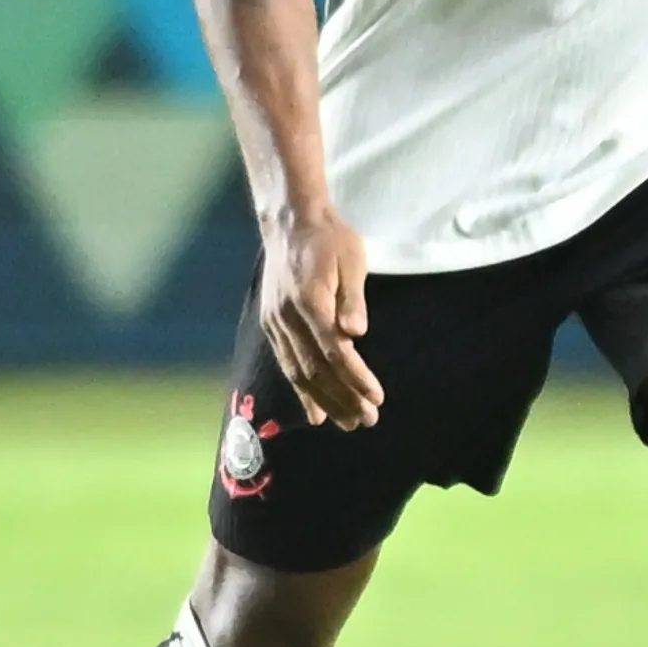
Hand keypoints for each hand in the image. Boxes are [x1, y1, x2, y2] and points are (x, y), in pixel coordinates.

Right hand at [260, 206, 381, 429]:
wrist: (291, 223)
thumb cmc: (330, 239)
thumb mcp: (351, 259)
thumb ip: (353, 298)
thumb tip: (356, 333)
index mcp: (310, 302)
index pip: (336, 351)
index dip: (356, 378)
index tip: (376, 398)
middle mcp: (288, 318)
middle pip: (317, 369)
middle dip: (343, 399)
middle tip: (367, 421)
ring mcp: (276, 323)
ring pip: (299, 372)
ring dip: (324, 401)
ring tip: (347, 423)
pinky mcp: (271, 324)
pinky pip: (286, 364)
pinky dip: (301, 390)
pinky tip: (314, 412)